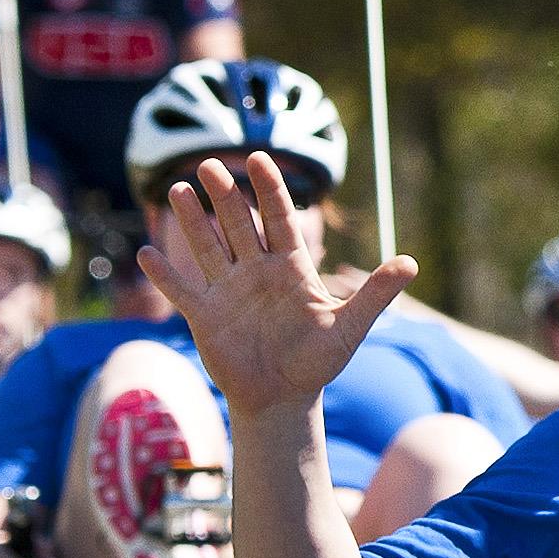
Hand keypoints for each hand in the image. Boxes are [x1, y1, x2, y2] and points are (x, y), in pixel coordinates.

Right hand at [134, 154, 416, 418]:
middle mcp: (257, 271)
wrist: (284, 399)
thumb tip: (411, 263)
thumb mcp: (349, 327)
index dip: (270, 189)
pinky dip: (165, 275)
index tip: (259, 158)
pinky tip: (146, 253)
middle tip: (211, 165)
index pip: (280, 218)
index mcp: (290, 267)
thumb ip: (374, 294)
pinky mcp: (206, 316)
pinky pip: (183, 290)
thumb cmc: (317, 361)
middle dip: (225, 195)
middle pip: (239, 224)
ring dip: (193, 220)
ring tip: (178, 189)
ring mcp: (228, 291)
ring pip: (208, 247)